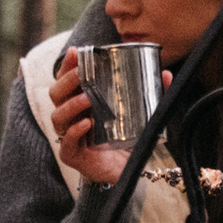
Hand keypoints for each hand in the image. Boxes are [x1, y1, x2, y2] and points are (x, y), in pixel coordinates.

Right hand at [49, 51, 171, 188]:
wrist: (128, 170)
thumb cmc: (128, 138)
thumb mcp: (142, 113)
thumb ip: (154, 95)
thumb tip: (166, 73)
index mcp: (80, 101)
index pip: (65, 79)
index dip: (67, 65)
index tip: (77, 52)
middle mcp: (70, 116)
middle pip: (56, 94)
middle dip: (67, 81)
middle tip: (82, 75)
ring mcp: (69, 136)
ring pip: (58, 116)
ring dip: (71, 105)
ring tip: (87, 99)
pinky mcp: (72, 155)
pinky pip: (66, 142)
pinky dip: (74, 132)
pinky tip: (86, 124)